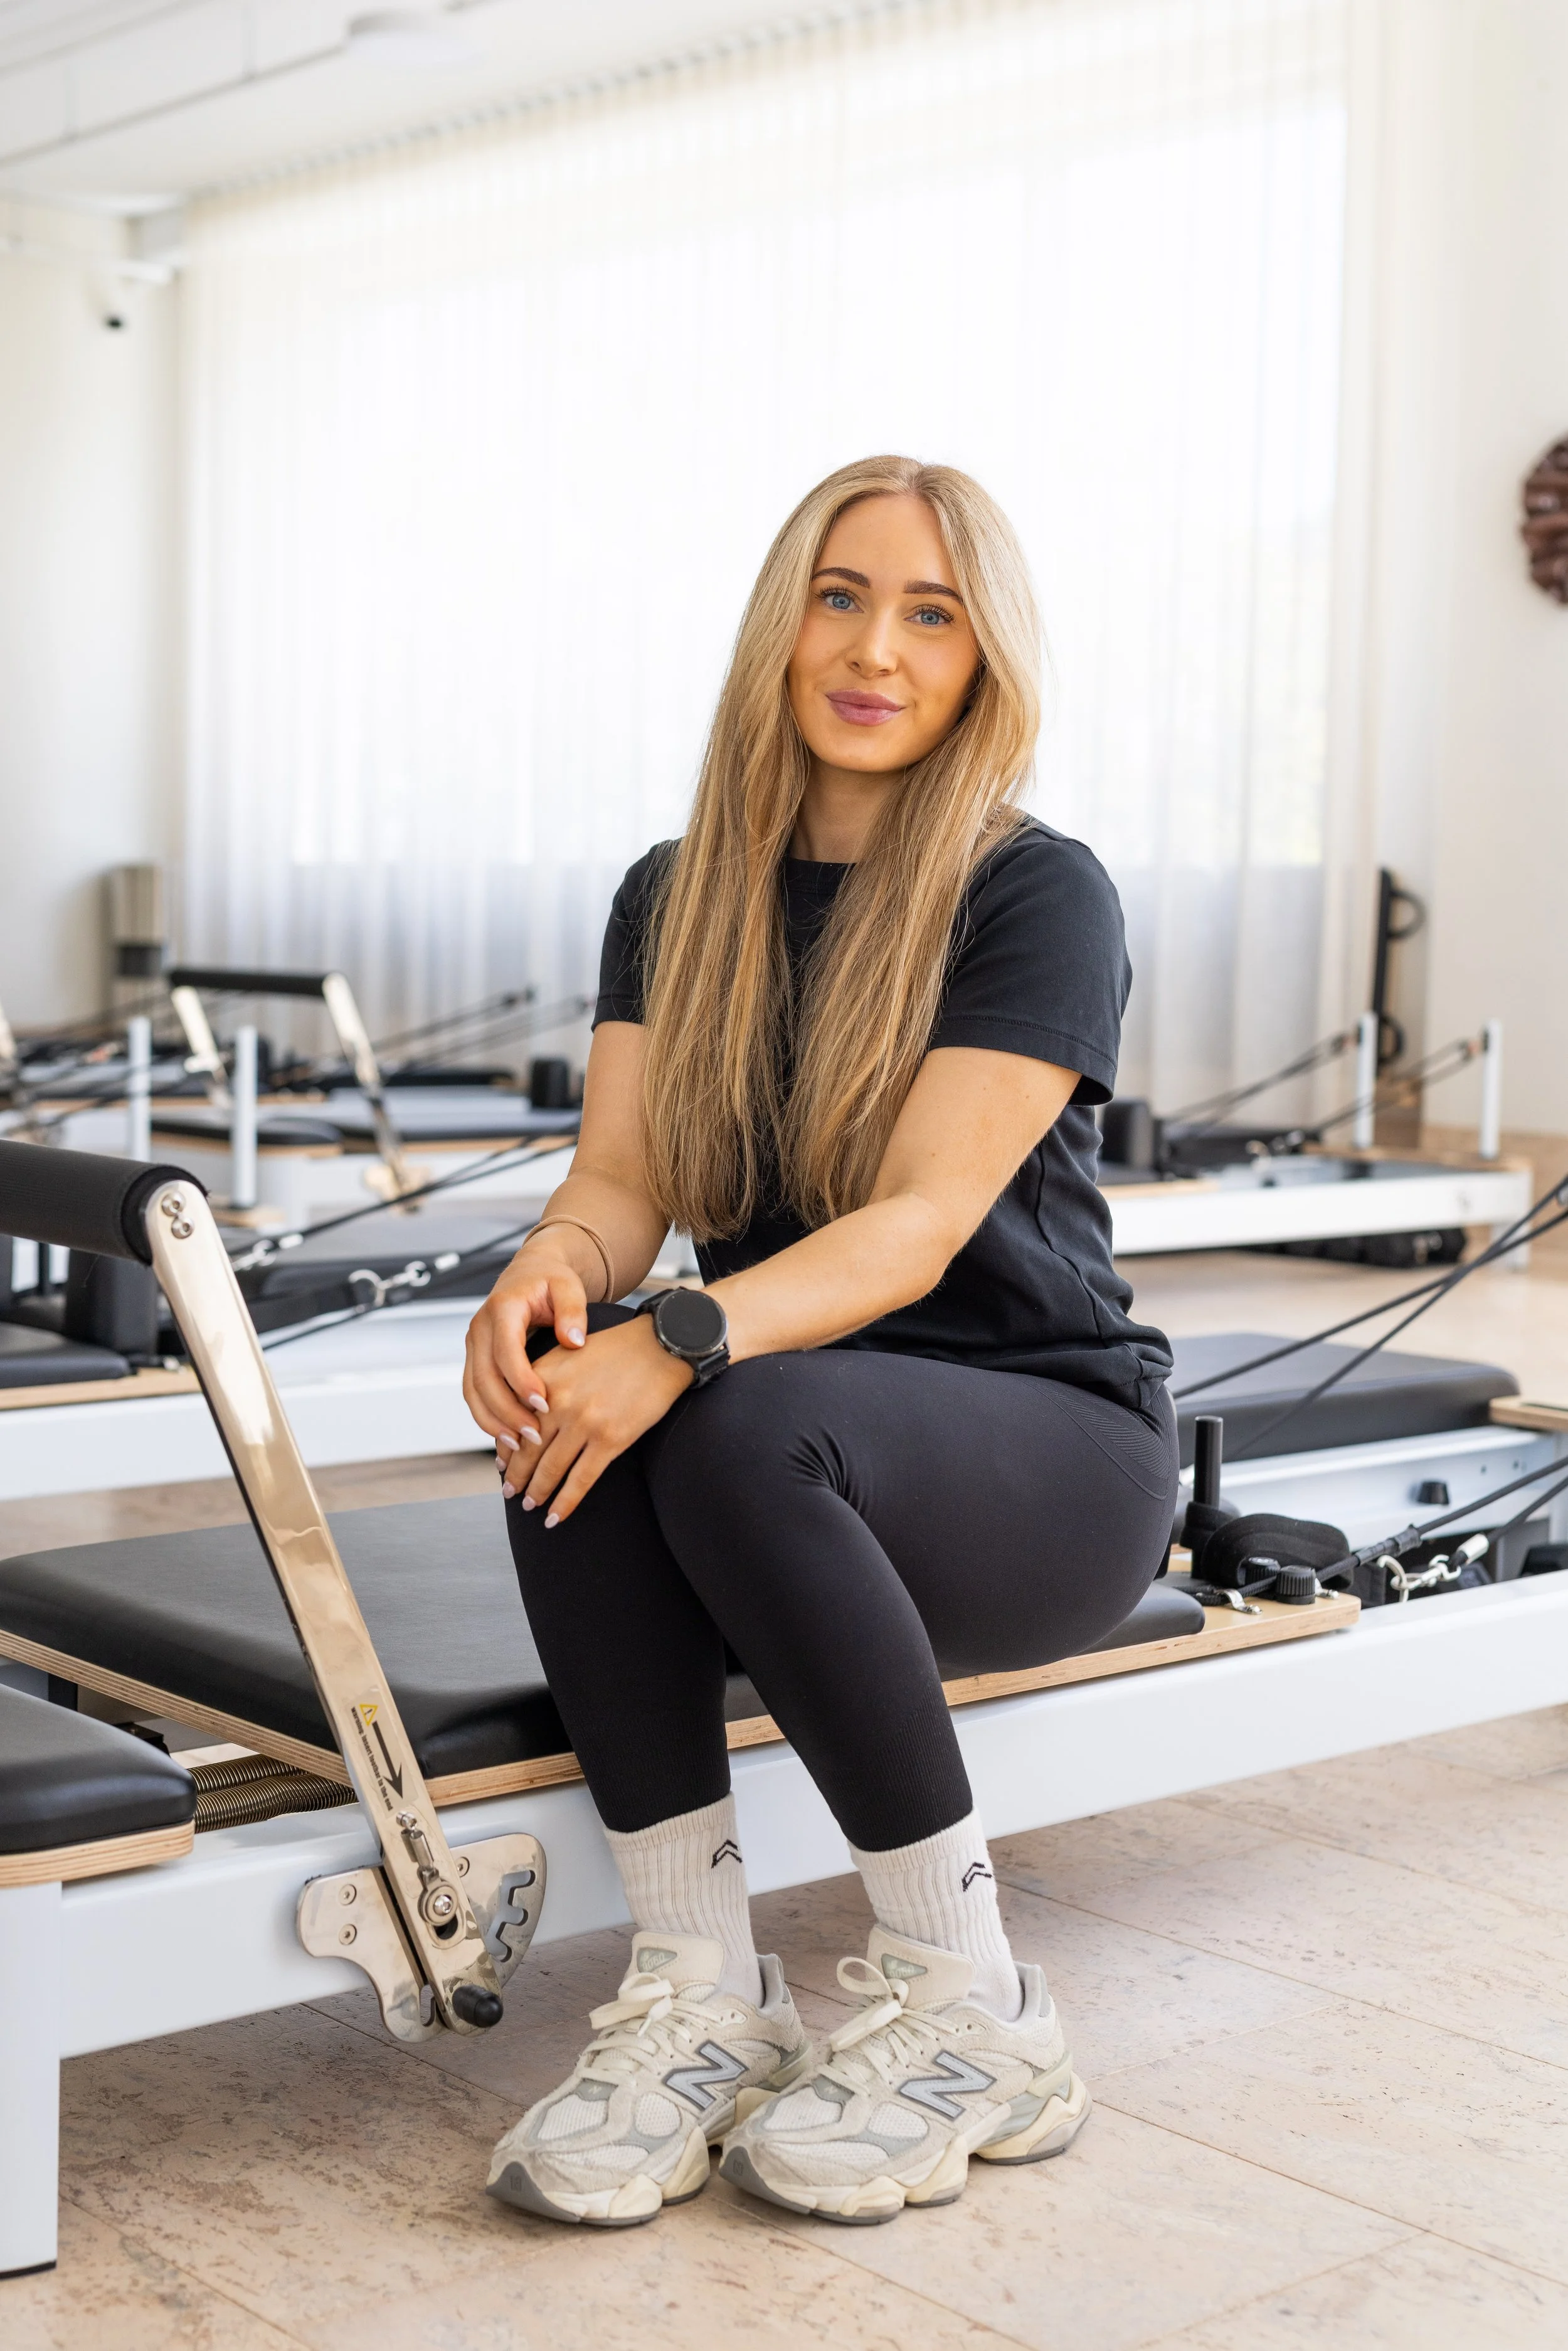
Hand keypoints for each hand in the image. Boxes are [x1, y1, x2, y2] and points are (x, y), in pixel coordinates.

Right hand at [464, 1239, 594, 1466]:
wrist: (531, 1273)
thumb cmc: (551, 1280)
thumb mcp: (568, 1286)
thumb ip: (573, 1311)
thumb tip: (574, 1342)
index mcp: (502, 1309)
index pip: (505, 1351)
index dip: (521, 1381)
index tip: (544, 1404)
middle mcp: (480, 1327)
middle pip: (484, 1378)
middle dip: (507, 1411)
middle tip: (535, 1436)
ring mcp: (473, 1344)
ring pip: (473, 1391)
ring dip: (493, 1421)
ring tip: (520, 1445)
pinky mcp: (475, 1358)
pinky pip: (474, 1392)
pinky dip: (487, 1417)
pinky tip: (508, 1435)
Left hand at [511, 1315, 691, 1524]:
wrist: (660, 1347)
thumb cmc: (615, 1350)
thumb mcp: (567, 1354)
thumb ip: (541, 1382)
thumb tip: (523, 1419)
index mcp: (543, 1379)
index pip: (512, 1424)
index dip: (505, 1450)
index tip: (502, 1464)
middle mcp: (558, 1402)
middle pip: (527, 1451)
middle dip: (515, 1477)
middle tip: (510, 1493)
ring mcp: (584, 1423)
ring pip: (550, 1470)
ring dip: (537, 1493)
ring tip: (530, 1505)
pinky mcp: (611, 1439)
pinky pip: (581, 1480)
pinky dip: (565, 1503)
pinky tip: (555, 1517)